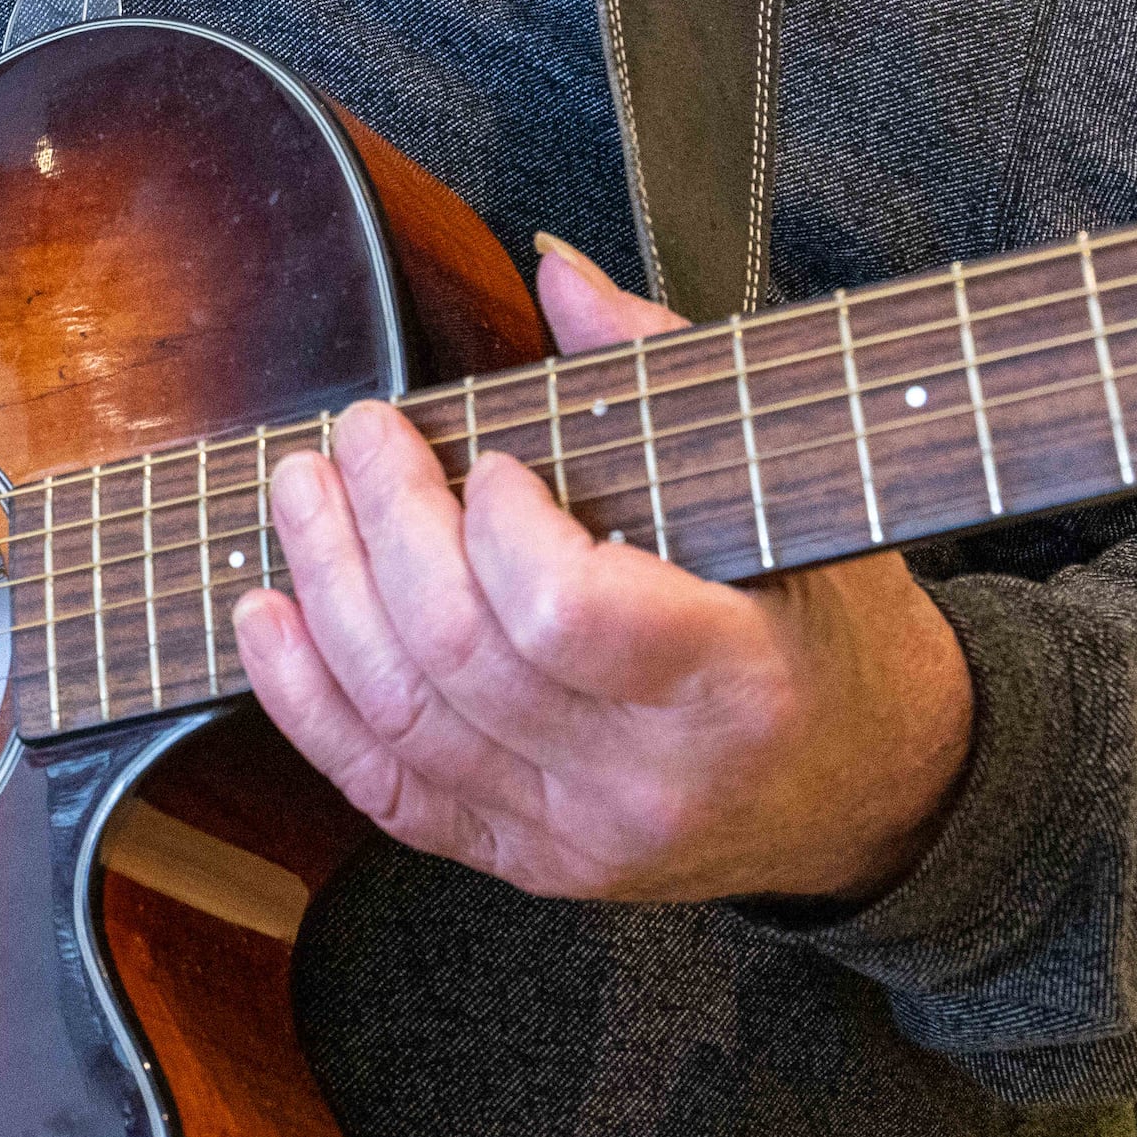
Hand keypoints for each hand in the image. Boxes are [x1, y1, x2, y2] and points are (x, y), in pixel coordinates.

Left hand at [228, 240, 976, 907]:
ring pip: (406, 718)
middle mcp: (648, 780)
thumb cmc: (832, 625)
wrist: (867, 794)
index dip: (499, 528)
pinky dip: (308, 702)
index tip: (491, 459)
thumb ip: (667, 370)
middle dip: (384, 525)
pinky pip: (385, 791)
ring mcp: (578, 837)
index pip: (567, 612)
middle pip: (461, 654)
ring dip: (328, 591)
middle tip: (359, 433)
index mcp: (734, 682)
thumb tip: (554, 273)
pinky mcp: (524, 863)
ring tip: (300, 493)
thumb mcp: (792, 491)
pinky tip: (269, 618)